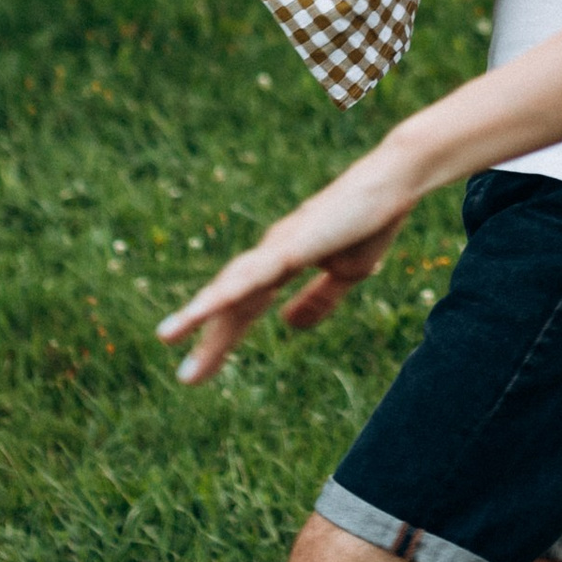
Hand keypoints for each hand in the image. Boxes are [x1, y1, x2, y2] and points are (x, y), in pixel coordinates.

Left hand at [158, 145, 422, 380]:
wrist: (394, 181)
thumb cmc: (371, 221)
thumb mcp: (347, 274)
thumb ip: (319, 299)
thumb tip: (290, 326)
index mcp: (280, 263)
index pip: (244, 307)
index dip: (222, 339)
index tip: (198, 373)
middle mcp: (270, 253)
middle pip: (230, 302)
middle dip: (208, 339)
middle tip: (187, 380)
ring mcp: (279, 245)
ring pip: (231, 286)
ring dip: (199, 313)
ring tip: (167, 337)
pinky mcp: (293, 243)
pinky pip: (254, 273)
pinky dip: (227, 291)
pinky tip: (204, 307)